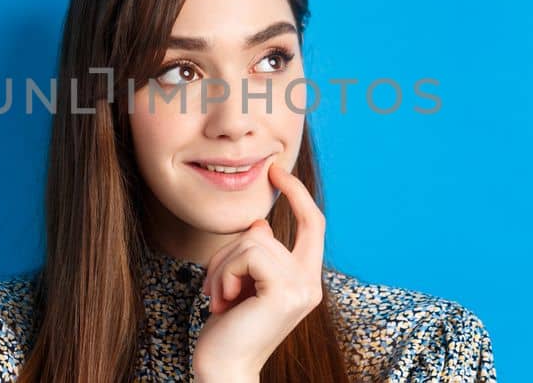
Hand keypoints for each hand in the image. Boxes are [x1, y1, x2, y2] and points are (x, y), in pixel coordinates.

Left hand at [191, 158, 326, 381]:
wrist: (222, 369)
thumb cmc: (227, 330)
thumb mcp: (242, 284)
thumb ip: (256, 255)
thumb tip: (261, 225)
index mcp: (305, 281)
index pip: (314, 227)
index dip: (300, 195)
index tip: (277, 171)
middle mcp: (311, 284)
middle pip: (291, 226)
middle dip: (274, 209)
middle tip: (253, 207)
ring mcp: (302, 288)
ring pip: (255, 240)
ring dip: (222, 265)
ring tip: (218, 297)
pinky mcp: (284, 293)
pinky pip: (247, 254)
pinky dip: (223, 274)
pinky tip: (221, 302)